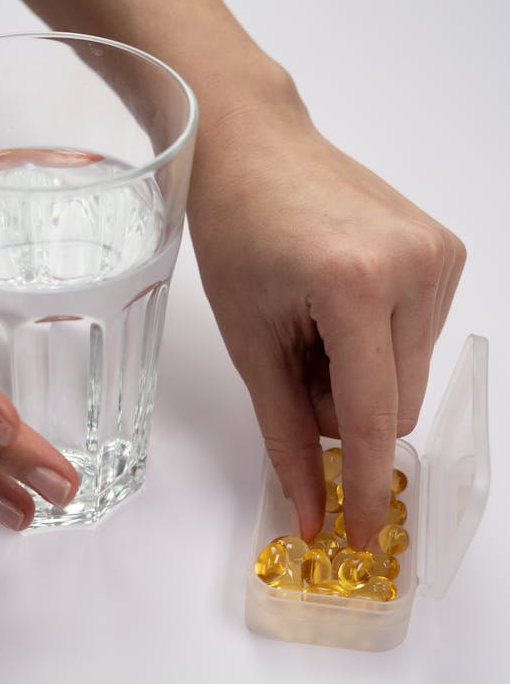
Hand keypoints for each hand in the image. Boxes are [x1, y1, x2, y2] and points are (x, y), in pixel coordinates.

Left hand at [187, 67, 464, 548]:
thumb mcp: (251, 345)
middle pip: (397, 408)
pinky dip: (379, 346)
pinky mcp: (446, 251)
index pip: (370, 417)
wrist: (255, 148)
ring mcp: (438, 255)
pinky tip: (340, 304)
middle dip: (344, 411)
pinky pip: (419, 341)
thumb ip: (284, 436)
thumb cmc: (236, 233)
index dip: (364, 484)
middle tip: (295, 361)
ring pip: (410, 379)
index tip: (366, 535)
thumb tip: (311, 511)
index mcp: (355, 285)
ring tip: (314, 323)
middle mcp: (414, 267)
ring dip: (362, 378)